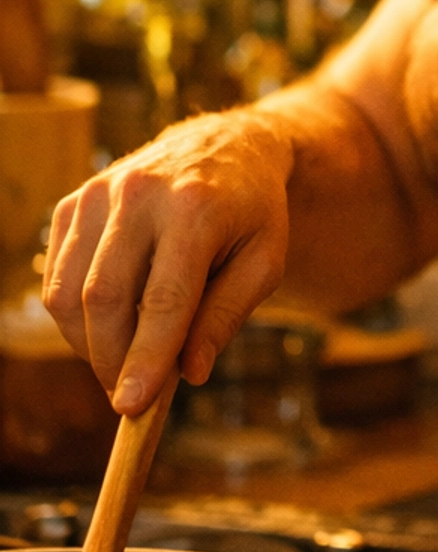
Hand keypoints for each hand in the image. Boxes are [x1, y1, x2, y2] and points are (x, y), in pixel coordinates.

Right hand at [42, 111, 290, 412]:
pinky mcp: (75, 201)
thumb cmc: (252, 212)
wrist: (228, 144)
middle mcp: (141, 194)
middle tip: (129, 393)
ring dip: (88, 343)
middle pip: (105, 299)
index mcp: (196, 209)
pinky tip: (109, 321)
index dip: (144, 358)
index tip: (131, 407)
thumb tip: (188, 373)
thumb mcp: (265, 262)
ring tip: (123, 358)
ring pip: (69, 292)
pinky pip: (57, 275)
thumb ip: (226, 316)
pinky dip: (74, 313)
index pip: (163, 299)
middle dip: (112, 359)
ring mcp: (100, 192)